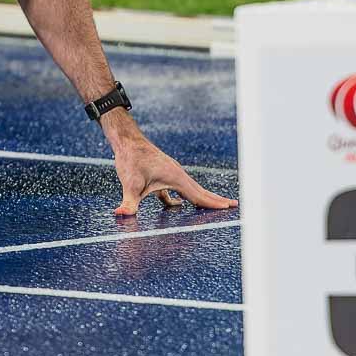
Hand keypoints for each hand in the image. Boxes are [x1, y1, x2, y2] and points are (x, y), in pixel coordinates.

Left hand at [111, 130, 236, 216]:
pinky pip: (176, 189)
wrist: (126, 140)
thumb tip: (121, 214)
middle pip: (200, 191)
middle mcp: (178, 174)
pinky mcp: (162, 173)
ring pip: (191, 189)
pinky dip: (181, 198)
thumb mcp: (129, 184)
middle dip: (216, 199)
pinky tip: (178, 205)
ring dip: (202, 198)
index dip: (213, 204)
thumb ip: (128, 203)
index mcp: (176, 178)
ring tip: (216, 205)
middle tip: (234, 206)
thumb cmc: (130, 159)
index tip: (229, 208)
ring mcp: (171, 173)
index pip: (198, 195)